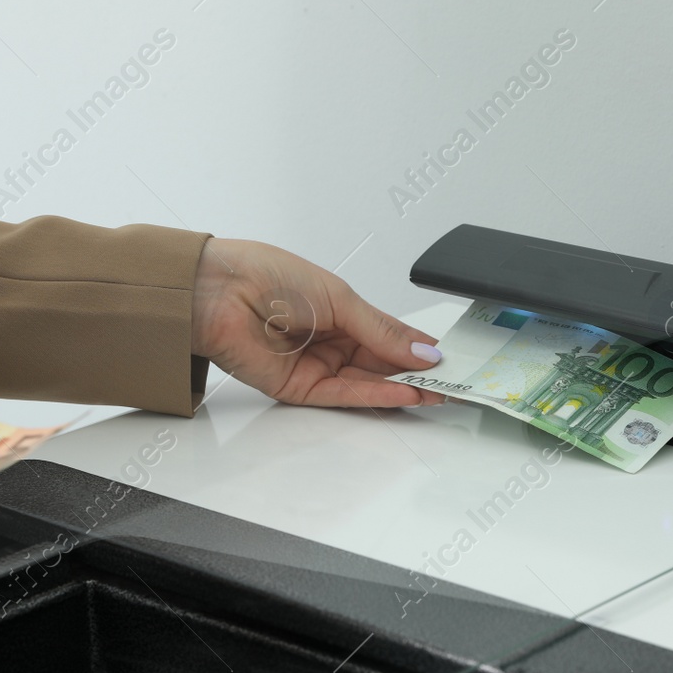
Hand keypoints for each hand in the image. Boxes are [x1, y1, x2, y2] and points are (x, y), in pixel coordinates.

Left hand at [191, 238, 446, 407]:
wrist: (219, 293)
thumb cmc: (267, 277)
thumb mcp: (340, 298)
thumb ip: (382, 331)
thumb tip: (421, 350)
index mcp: (338, 310)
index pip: (388, 335)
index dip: (418, 347)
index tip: (449, 358)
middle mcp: (329, 340)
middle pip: (381, 363)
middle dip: (417, 373)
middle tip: (452, 381)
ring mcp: (316, 365)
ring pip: (368, 383)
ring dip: (403, 388)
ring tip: (438, 391)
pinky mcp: (300, 389)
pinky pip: (346, 396)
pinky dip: (377, 396)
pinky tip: (405, 393)